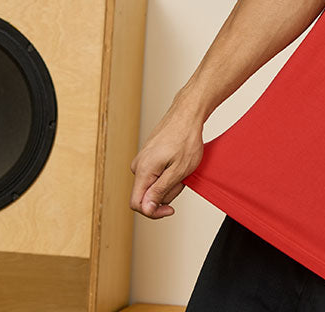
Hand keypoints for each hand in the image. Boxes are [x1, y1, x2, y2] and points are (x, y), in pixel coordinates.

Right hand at [130, 101, 204, 218]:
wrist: (187, 113)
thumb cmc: (186, 138)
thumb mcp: (179, 170)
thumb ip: (160, 191)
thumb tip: (146, 208)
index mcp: (143, 170)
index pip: (137, 204)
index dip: (154, 212)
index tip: (170, 209)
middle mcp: (138, 164)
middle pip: (147, 194)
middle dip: (166, 193)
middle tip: (183, 178)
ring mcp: (143, 158)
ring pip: (153, 183)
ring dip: (169, 181)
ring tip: (182, 167)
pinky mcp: (148, 154)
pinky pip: (155, 172)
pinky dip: (168, 172)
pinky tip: (178, 161)